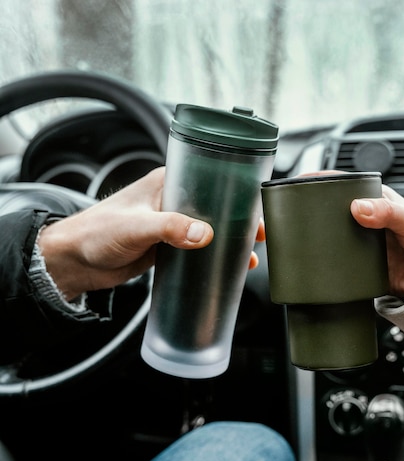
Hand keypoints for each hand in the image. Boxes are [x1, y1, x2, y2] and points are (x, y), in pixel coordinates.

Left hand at [38, 167, 264, 300]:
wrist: (76, 261)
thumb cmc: (96, 232)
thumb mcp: (136, 227)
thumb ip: (170, 228)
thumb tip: (204, 235)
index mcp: (167, 183)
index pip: (211, 180)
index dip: (236, 194)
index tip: (256, 209)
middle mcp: (172, 201)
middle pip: (215, 208)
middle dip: (239, 222)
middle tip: (259, 236)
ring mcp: (170, 225)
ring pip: (208, 231)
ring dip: (228, 244)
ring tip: (248, 258)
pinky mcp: (166, 247)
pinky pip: (196, 250)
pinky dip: (211, 258)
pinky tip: (224, 268)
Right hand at [298, 170, 403, 297]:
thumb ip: (387, 213)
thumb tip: (358, 208)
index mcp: (376, 202)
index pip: (344, 185)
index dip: (323, 181)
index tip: (303, 183)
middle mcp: (366, 221)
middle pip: (332, 213)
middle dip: (315, 213)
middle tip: (297, 215)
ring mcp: (362, 244)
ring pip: (333, 239)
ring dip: (321, 241)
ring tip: (303, 240)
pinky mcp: (362, 267)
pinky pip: (341, 266)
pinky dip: (330, 265)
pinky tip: (321, 264)